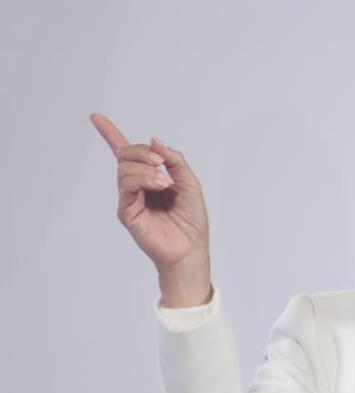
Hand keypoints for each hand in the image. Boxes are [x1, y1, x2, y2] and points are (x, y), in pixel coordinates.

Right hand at [90, 113, 211, 304]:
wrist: (191, 246)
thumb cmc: (192, 218)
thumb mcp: (190, 182)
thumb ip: (175, 160)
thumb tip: (155, 141)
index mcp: (149, 178)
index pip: (126, 153)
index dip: (110, 133)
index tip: (95, 117)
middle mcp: (136, 186)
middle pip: (125, 155)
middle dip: (142, 152)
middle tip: (160, 163)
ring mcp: (129, 199)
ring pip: (125, 168)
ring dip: (146, 168)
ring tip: (164, 182)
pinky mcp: (127, 211)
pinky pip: (126, 185)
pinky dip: (144, 179)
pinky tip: (160, 185)